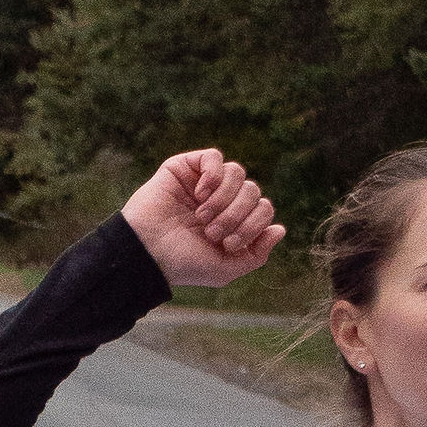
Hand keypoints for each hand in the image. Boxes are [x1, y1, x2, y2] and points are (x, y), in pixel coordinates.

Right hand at [120, 149, 283, 288]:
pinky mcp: (186, 168)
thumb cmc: (183, 263)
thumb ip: (256, 254)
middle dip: (237, 213)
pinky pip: (214, 157)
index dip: (253, 224)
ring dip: (224, 198)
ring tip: (202, 215)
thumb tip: (280, 229)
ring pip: (238, 172)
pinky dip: (213, 175)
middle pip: (253, 190)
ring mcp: (204, 183)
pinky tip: (199, 193)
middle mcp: (222, 200)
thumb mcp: (225, 269)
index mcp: (234, 221)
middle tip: (212, 231)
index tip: (228, 243)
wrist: (146, 252)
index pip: (264, 208)